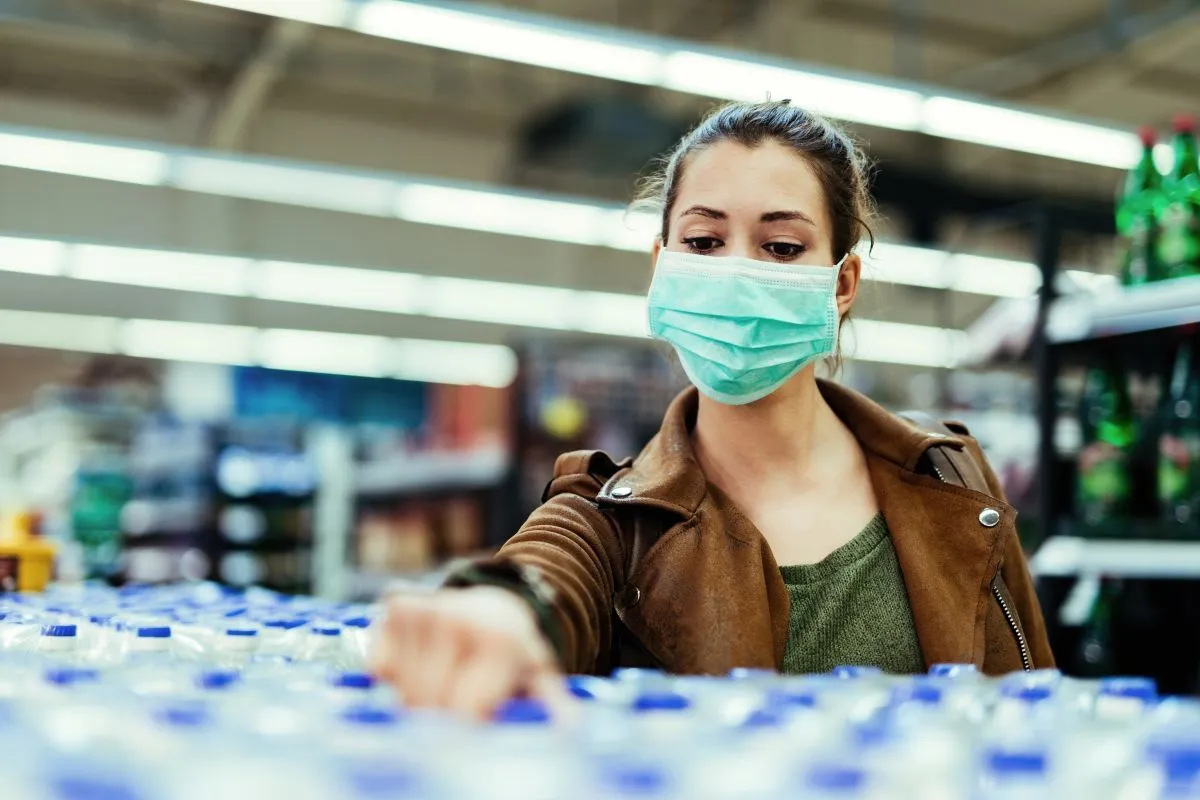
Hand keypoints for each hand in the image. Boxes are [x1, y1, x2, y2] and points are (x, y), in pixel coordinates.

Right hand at [371, 586, 568, 718]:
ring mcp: (424, 608)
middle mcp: (459, 618)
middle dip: (439, 717)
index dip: (465, 727)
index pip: (463, 710)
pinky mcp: (396, 605)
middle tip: (459, 708)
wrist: (495, 606)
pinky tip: (420, 663)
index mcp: (498, 640)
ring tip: (445, 682)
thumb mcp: (539, 678)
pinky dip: (392, 676)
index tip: (473, 727)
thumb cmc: (515, 655)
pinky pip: (379, 666)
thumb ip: (550, 704)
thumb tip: (568, 728)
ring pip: (400, 688)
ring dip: (416, 698)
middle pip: (427, 702)